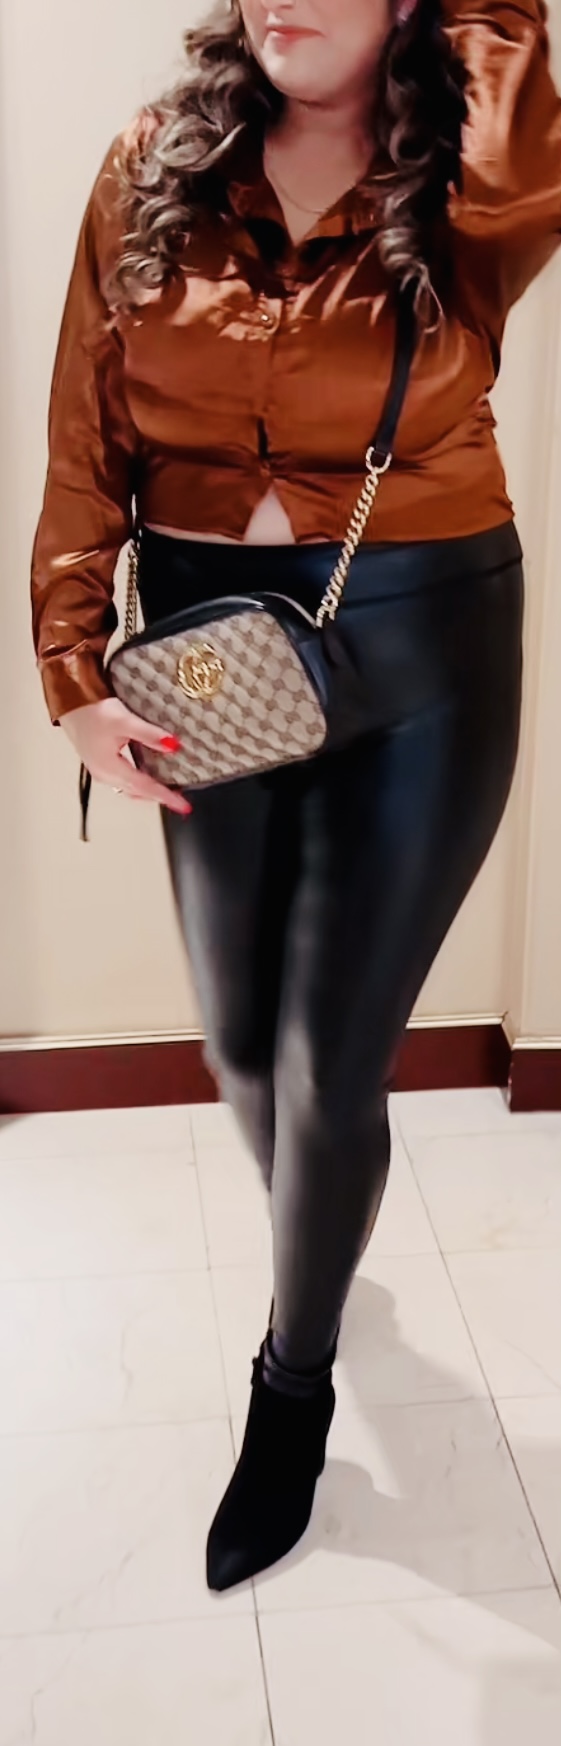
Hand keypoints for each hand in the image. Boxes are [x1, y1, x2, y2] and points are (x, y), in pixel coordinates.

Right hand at [61, 698, 191, 815]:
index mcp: (109, 767)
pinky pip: (123, 781)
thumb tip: (173, 746)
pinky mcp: (100, 763)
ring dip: (149, 792)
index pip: (145, 787)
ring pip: (130, 789)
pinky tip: (148, 776)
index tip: (183, 806)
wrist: (69, 702)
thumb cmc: (90, 710)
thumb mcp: (124, 720)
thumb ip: (149, 735)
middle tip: (180, 800)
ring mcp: (100, 770)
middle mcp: (104, 774)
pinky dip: (138, 783)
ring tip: (168, 791)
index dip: (166, 797)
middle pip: (137, 792)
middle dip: (159, 797)